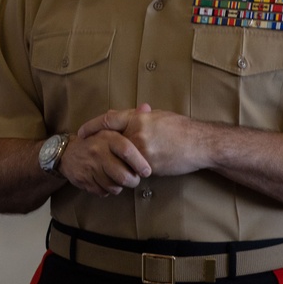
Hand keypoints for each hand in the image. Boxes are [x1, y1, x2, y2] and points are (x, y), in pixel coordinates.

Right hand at [60, 117, 151, 196]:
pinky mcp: (84, 180)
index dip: (140, 163)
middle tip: (135, 179)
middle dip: (133, 181)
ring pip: (114, 186)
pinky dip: (108, 190)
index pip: (127, 150)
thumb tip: (147, 107)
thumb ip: (130, 118)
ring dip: (121, 186)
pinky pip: (103, 191)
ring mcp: (89, 166)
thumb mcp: (111, 127)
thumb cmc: (95, 141)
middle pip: (122, 175)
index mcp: (107, 137)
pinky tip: (108, 182)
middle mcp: (97, 151)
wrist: (66, 153)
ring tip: (122, 181)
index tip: (147, 171)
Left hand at [79, 104, 208, 176]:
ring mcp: (142, 151)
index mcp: (138, 118)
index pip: (107, 120)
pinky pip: (133, 169)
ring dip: (117, 161)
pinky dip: (131, 170)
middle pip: (111, 141)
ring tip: (111, 164)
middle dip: (102, 147)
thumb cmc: (181, 128)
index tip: (82, 132)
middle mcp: (137, 133)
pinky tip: (130, 171)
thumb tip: (123, 112)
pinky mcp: (149, 167)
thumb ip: (139, 116)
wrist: (200, 144)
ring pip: (121, 158)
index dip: (91, 126)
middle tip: (90, 151)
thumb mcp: (158, 116)